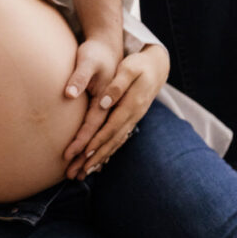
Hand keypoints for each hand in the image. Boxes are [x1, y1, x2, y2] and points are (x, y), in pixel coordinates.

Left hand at [64, 44, 169, 178]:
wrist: (157, 66)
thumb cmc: (139, 65)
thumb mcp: (129, 69)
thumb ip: (117, 86)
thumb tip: (104, 102)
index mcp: (131, 105)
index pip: (111, 127)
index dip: (97, 141)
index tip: (83, 153)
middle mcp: (133, 116)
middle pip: (112, 141)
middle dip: (95, 157)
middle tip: (79, 172)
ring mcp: (133, 119)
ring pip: (116, 143)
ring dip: (100, 158)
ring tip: (85, 172)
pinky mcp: (131, 119)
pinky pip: (119, 139)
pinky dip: (109, 151)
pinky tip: (99, 161)